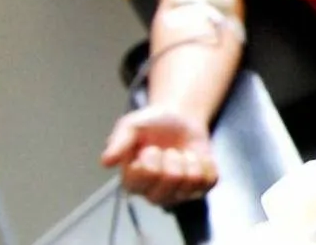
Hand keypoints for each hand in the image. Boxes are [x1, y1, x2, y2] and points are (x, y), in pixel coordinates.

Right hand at [101, 105, 217, 205]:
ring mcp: (178, 195)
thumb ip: (118, 142)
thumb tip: (105, 162)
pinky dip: (206, 163)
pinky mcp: (200, 190)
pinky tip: (194, 159)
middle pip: (172, 178)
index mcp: (133, 182)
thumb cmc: (151, 125)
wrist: (179, 120)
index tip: (149, 148)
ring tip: (181, 154)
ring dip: (189, 159)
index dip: (151, 157)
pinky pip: (210, 180)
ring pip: (192, 179)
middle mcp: (154, 194)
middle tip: (167, 150)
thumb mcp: (130, 126)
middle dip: (173, 156)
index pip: (146, 175)